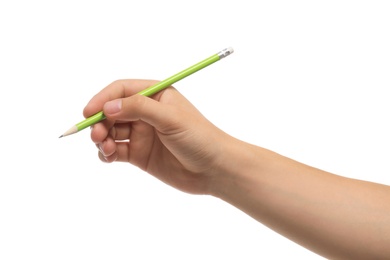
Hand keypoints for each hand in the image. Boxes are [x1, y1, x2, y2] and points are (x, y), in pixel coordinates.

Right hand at [83, 79, 229, 194]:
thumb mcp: (170, 117)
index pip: (121, 90)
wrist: (214, 169)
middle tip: (97, 135)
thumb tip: (108, 107)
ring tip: (106, 148)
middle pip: (112, 111)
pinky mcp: (140, 155)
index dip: (103, 99)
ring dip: (102, 138)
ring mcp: (142, 134)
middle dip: (100, 122)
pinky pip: (116, 150)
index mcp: (156, 95)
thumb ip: (139, 108)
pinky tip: (108, 157)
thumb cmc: (199, 137)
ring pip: (111, 132)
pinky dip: (107, 153)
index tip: (89, 112)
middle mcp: (146, 113)